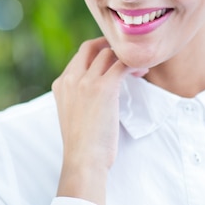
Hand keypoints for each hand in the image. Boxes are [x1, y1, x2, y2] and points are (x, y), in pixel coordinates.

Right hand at [52, 37, 129, 203]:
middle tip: (126, 55)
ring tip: (138, 68)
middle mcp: (71, 78)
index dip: (97, 54)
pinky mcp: (104, 87)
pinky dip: (135, 64)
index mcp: (61, 84)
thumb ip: (78, 98)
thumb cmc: (82, 144)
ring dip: (125, 57)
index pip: (79, 57)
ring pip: (108, 53)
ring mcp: (86, 81)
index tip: (112, 60)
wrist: (83, 159)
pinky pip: (122, 64)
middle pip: (90, 47)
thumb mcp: (72, 114)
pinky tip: (143, 71)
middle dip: (109, 45)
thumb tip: (96, 93)